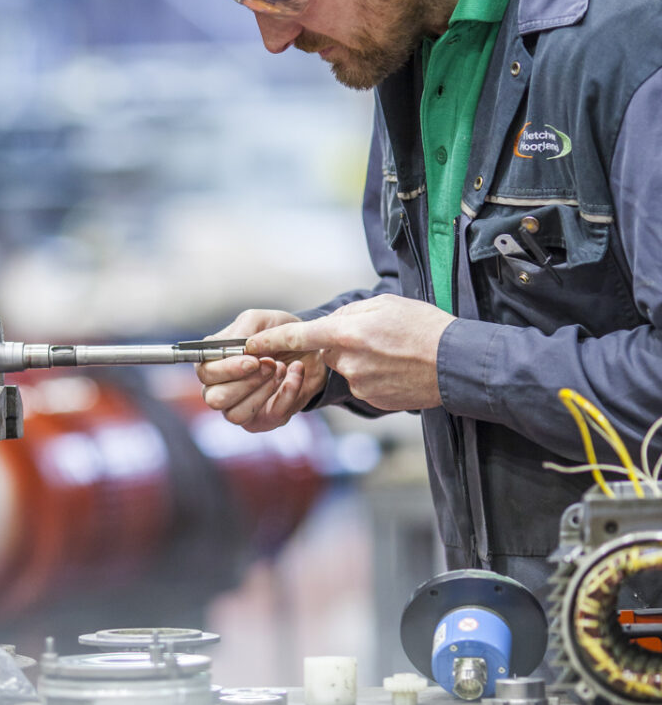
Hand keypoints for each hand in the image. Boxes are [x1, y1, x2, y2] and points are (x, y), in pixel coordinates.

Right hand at [195, 309, 327, 432]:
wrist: (309, 350)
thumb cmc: (277, 335)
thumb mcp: (262, 320)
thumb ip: (245, 329)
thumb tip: (238, 348)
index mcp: (214, 362)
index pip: (205, 373)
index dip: (227, 369)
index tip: (253, 360)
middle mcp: (220, 388)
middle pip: (215, 399)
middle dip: (246, 382)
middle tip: (270, 364)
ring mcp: (239, 407)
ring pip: (236, 414)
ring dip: (263, 390)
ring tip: (282, 369)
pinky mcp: (262, 420)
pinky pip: (269, 417)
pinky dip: (287, 394)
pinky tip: (295, 375)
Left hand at [247, 295, 452, 411]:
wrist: (456, 363)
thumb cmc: (424, 327)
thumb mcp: (386, 304)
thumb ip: (351, 312)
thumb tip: (333, 322)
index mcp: (347, 333)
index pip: (298, 337)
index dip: (271, 341)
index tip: (248, 344)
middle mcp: (348, 362)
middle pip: (328, 353)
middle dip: (343, 344)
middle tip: (376, 337)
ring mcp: (360, 385)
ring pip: (347, 369)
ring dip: (362, 361)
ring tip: (394, 352)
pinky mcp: (373, 400)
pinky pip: (364, 385)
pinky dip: (376, 376)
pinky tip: (398, 368)